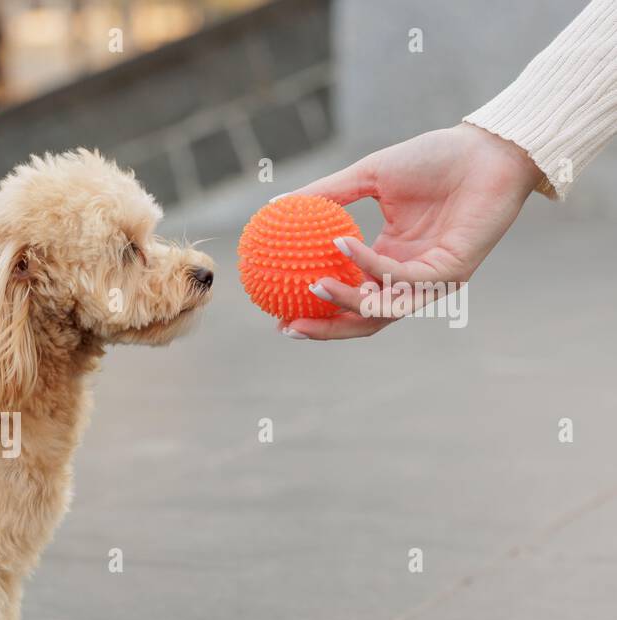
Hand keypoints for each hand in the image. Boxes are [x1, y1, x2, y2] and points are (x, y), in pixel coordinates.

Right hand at [281, 123, 542, 339]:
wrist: (488, 146)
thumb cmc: (435, 158)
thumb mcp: (368, 175)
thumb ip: (325, 195)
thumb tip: (275, 207)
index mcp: (388, 261)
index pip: (349, 300)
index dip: (314, 312)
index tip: (276, 312)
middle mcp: (408, 278)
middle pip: (362, 320)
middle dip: (324, 330)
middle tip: (287, 327)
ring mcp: (431, 280)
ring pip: (382, 309)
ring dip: (345, 301)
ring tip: (312, 285)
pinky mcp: (451, 272)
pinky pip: (402, 277)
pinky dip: (370, 264)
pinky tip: (343, 243)